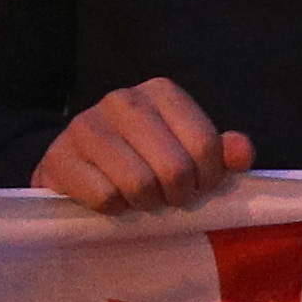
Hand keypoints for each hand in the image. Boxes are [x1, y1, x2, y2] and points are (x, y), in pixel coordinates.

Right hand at [35, 76, 249, 215]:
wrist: (75, 164)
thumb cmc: (142, 158)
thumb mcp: (186, 150)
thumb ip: (220, 152)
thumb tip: (241, 153)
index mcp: (160, 92)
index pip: (205, 144)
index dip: (209, 178)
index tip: (200, 187)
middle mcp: (122, 100)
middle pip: (174, 168)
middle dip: (178, 195)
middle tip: (170, 199)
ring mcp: (86, 125)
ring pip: (139, 184)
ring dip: (146, 204)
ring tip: (141, 199)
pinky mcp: (59, 157)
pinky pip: (105, 198)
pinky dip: (114, 209)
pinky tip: (112, 199)